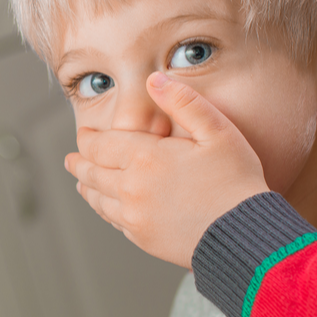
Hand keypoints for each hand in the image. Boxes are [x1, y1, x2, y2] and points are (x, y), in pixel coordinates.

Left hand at [65, 72, 269, 268]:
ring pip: (98, 199)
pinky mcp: (142, 238)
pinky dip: (104, 209)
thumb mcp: (218, 132)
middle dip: (79, 162)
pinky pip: (113, 219)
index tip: (83, 135)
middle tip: (71, 159)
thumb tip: (153, 79)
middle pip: (92, 172)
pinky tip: (105, 206)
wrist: (246, 236)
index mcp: (145, 158)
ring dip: (86, 187)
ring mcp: (134, 215)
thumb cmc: (237, 182)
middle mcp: (131, 187)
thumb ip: (183, 102)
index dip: (87, 139)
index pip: (100, 146)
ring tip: (81, 181)